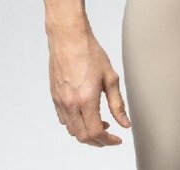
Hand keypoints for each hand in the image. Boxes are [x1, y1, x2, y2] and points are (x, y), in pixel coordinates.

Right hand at [48, 28, 131, 146]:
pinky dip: (75, 124)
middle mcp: (70, 104)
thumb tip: (124, 123)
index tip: (116, 139)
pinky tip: (85, 114)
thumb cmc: (89, 52)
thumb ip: (117, 104)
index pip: (96, 133)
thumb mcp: (110, 77)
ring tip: (100, 123)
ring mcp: (60, 102)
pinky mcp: (54, 97)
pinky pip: (64, 120)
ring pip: (72, 130)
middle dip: (98, 141)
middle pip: (83, 137)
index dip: (108, 140)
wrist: (68, 38)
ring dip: (86, 133)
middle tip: (110, 135)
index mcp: (86, 100)